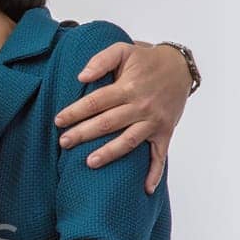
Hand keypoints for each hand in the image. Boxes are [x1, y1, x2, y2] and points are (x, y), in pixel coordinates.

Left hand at [53, 41, 192, 193]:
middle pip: (107, 123)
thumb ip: (101, 60)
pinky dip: (155, 173)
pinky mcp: (165, 132)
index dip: (75, 112)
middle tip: (63, 142)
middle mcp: (141, 106)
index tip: (58, 121)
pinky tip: (145, 189)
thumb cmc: (146, 59)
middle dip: (83, 134)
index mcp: (128, 87)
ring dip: (109, 153)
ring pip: (129, 141)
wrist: (181, 67)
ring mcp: (154, 121)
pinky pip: (160, 155)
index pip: (96, 102)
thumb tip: (81, 76)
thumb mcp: (124, 50)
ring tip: (89, 163)